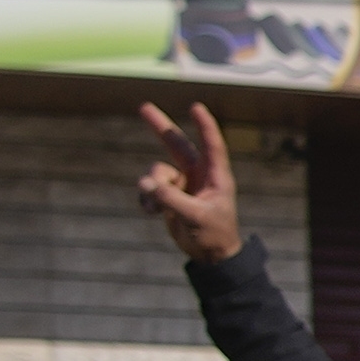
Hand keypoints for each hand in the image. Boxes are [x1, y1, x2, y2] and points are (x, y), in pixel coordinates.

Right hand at [130, 101, 244, 262]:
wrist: (209, 254)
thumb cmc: (214, 234)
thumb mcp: (196, 217)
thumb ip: (171, 199)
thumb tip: (146, 185)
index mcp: (216, 176)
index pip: (211, 146)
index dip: (204, 126)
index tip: (195, 107)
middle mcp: (198, 175)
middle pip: (176, 145)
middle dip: (159, 127)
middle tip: (143, 106)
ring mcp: (182, 184)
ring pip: (155, 173)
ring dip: (150, 188)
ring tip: (154, 208)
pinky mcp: (169, 196)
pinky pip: (149, 189)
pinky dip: (146, 199)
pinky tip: (150, 211)